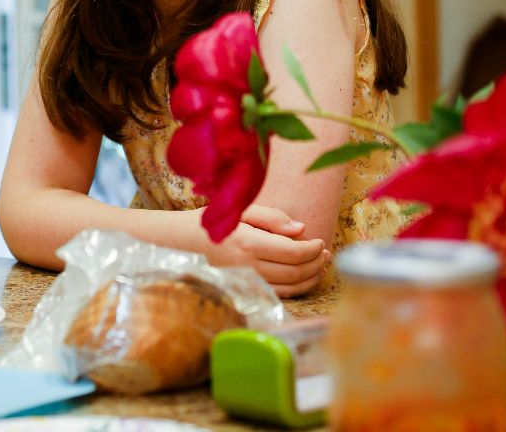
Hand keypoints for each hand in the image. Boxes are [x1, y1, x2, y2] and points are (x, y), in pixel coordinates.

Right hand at [205, 205, 327, 296]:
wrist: (180, 243)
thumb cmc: (212, 222)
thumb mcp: (240, 210)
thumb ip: (272, 218)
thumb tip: (301, 229)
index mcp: (248, 242)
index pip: (292, 251)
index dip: (312, 249)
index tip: (321, 242)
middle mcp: (248, 266)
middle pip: (295, 271)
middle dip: (316, 263)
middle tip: (325, 253)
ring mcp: (246, 281)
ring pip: (289, 287)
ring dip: (310, 278)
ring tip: (320, 266)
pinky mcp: (244, 290)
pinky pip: (277, 294)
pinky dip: (296, 289)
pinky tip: (303, 278)